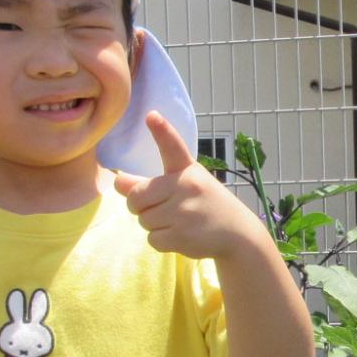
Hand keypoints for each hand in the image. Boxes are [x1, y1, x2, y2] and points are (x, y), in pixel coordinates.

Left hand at [114, 112, 258, 258]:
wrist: (238, 234)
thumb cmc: (206, 205)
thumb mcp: (185, 187)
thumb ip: (150, 184)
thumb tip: (117, 181)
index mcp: (188, 170)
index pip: (173, 147)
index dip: (162, 131)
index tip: (151, 115)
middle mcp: (186, 186)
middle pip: (136, 197)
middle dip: (141, 206)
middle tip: (162, 209)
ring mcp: (184, 211)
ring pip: (143, 220)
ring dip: (154, 225)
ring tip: (178, 223)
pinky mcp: (182, 235)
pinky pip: (152, 239)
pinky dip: (162, 241)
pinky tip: (181, 236)